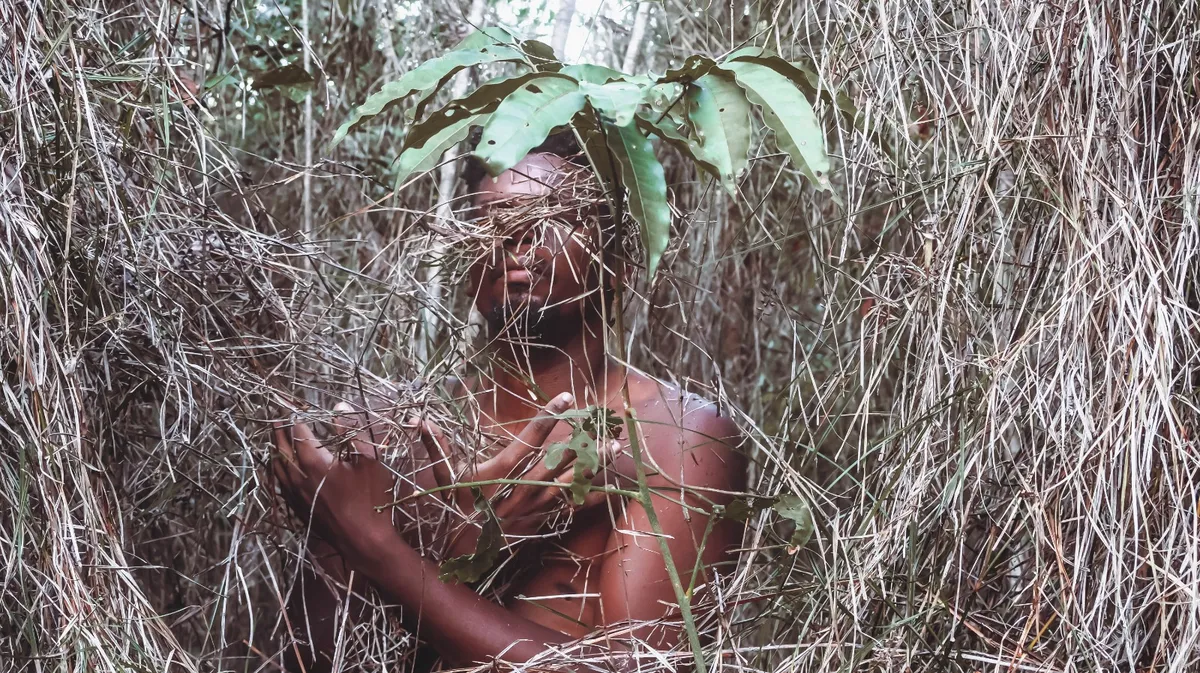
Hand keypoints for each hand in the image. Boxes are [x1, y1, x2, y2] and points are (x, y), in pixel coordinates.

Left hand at [271, 409, 412, 567]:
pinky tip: (280, 472)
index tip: (291, 408)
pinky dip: (277, 473)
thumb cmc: (369, 498)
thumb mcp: (368, 460)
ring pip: (277, 469)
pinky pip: (280, 486)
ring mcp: (296, 496)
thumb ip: (352, 432)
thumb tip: (339, 408)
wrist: (363, 540)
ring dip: (275, 452)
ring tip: (274, 442)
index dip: (294, 419)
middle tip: (276, 420)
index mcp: (314, 462)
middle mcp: (298, 478)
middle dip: (279, 433)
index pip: (298, 434)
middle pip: (282, 450)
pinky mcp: (298, 509)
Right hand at [418, 393, 618, 555]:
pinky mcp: (544, 521)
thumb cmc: (455, 511)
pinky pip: (574, 508)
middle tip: (604, 426)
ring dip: (594, 466)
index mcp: (502, 472)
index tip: (566, 398)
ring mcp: (536, 506)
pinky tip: (613, 487)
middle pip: (559, 461)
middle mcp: (523, 488)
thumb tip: (419, 419)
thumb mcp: (445, 479)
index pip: (529, 438)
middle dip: (582, 443)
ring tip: (614, 448)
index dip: (548, 417)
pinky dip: (594, 497)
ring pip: (571, 483)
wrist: (464, 555)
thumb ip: (437, 447)